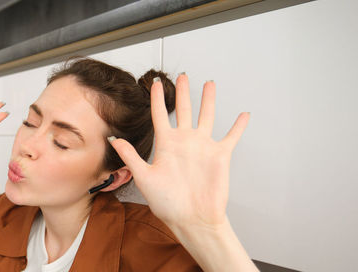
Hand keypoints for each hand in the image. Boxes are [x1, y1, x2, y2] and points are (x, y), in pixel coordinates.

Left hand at [108, 74, 249, 230]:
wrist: (192, 219)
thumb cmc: (167, 203)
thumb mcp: (144, 177)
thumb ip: (131, 156)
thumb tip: (113, 139)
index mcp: (166, 145)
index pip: (160, 115)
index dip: (157, 99)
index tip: (154, 84)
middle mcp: (184, 142)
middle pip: (183, 110)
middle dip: (182, 92)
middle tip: (181, 76)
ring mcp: (203, 147)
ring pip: (206, 116)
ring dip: (208, 100)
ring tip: (209, 84)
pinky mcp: (220, 155)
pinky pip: (231, 137)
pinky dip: (238, 126)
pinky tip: (244, 115)